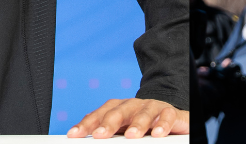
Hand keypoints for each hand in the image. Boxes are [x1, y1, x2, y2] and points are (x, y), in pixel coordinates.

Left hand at [67, 98, 187, 138]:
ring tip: (131, 136)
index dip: (87, 124)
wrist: (170, 115)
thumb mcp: (124, 130)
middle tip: (100, 135)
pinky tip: (158, 134)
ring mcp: (152, 107)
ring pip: (143, 112)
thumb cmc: (142, 125)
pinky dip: (162, 124)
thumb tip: (93, 141)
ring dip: (137, 123)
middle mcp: (133, 105)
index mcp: (119, 109)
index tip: (74, 135)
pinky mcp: (170, 112)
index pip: (100, 114)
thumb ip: (111, 136)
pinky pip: (166, 115)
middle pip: (119, 111)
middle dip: (108, 123)